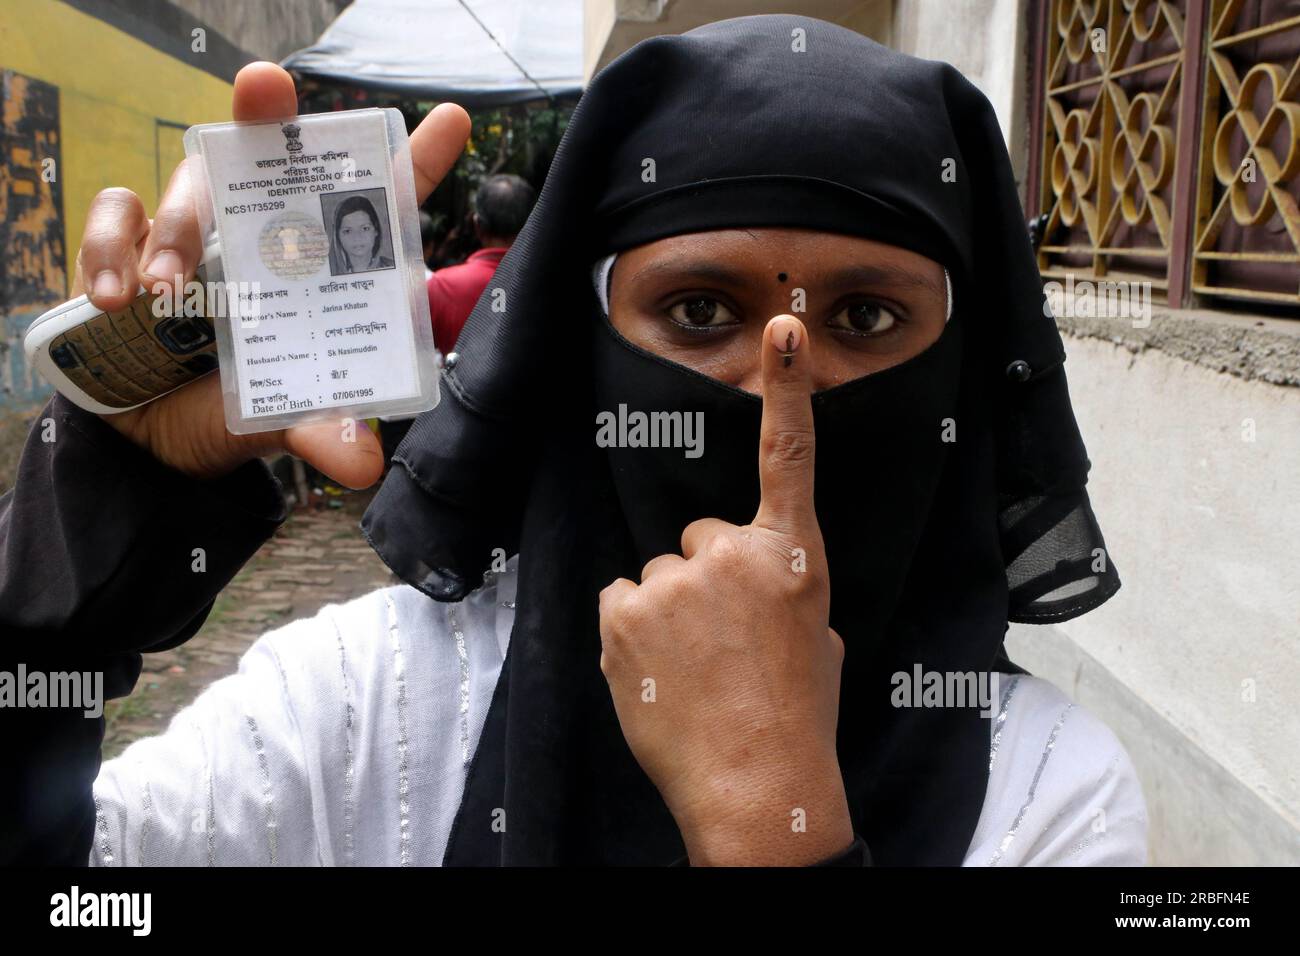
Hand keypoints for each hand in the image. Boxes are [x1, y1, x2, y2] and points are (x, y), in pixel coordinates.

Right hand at [71, 62, 469, 486]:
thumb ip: (319, 429)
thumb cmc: (231, 406)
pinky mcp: (131, 244)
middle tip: (263, 86)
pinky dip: (112, 249)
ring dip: (176, 229)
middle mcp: (262, 237)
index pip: (372, 206)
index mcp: (316, 269)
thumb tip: (362, 462)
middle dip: (267, 111)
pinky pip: (118, 214)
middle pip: (270, 155)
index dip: (414, 160)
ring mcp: (197, 235)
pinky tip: (117, 300)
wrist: (146, 436)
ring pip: (189, 185)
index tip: (452, 121)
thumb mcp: (280, 417)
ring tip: (167, 293)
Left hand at [598, 315, 853, 865]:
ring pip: (657, 575)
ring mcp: (672, 580)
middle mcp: (730, 553)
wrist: (756, 787)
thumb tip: (745, 584)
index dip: (787, 388)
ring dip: (667, 611)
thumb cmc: (796, 715)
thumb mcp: (813, 636)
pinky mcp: (623, 612)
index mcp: (790, 556)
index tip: (783, 328)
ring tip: (693, 668)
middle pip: (698, 536)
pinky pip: (621, 599)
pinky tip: (659, 671)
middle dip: (704, 578)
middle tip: (722, 640)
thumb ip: (777, 587)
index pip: (789, 456)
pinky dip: (631, 630)